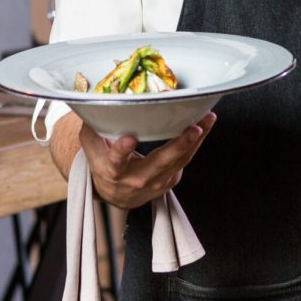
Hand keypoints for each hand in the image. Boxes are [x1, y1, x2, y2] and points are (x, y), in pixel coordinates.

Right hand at [78, 112, 215, 209]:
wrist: (117, 197)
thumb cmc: (104, 166)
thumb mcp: (92, 150)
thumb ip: (92, 129)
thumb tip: (94, 103)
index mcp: (114, 170)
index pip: (117, 161)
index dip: (122, 150)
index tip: (129, 138)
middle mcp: (137, 178)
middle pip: (160, 163)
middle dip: (179, 145)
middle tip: (193, 128)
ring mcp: (157, 182)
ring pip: (180, 160)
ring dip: (197, 140)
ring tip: (208, 119)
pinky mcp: (171, 180)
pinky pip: (186, 160)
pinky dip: (197, 142)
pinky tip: (205, 125)